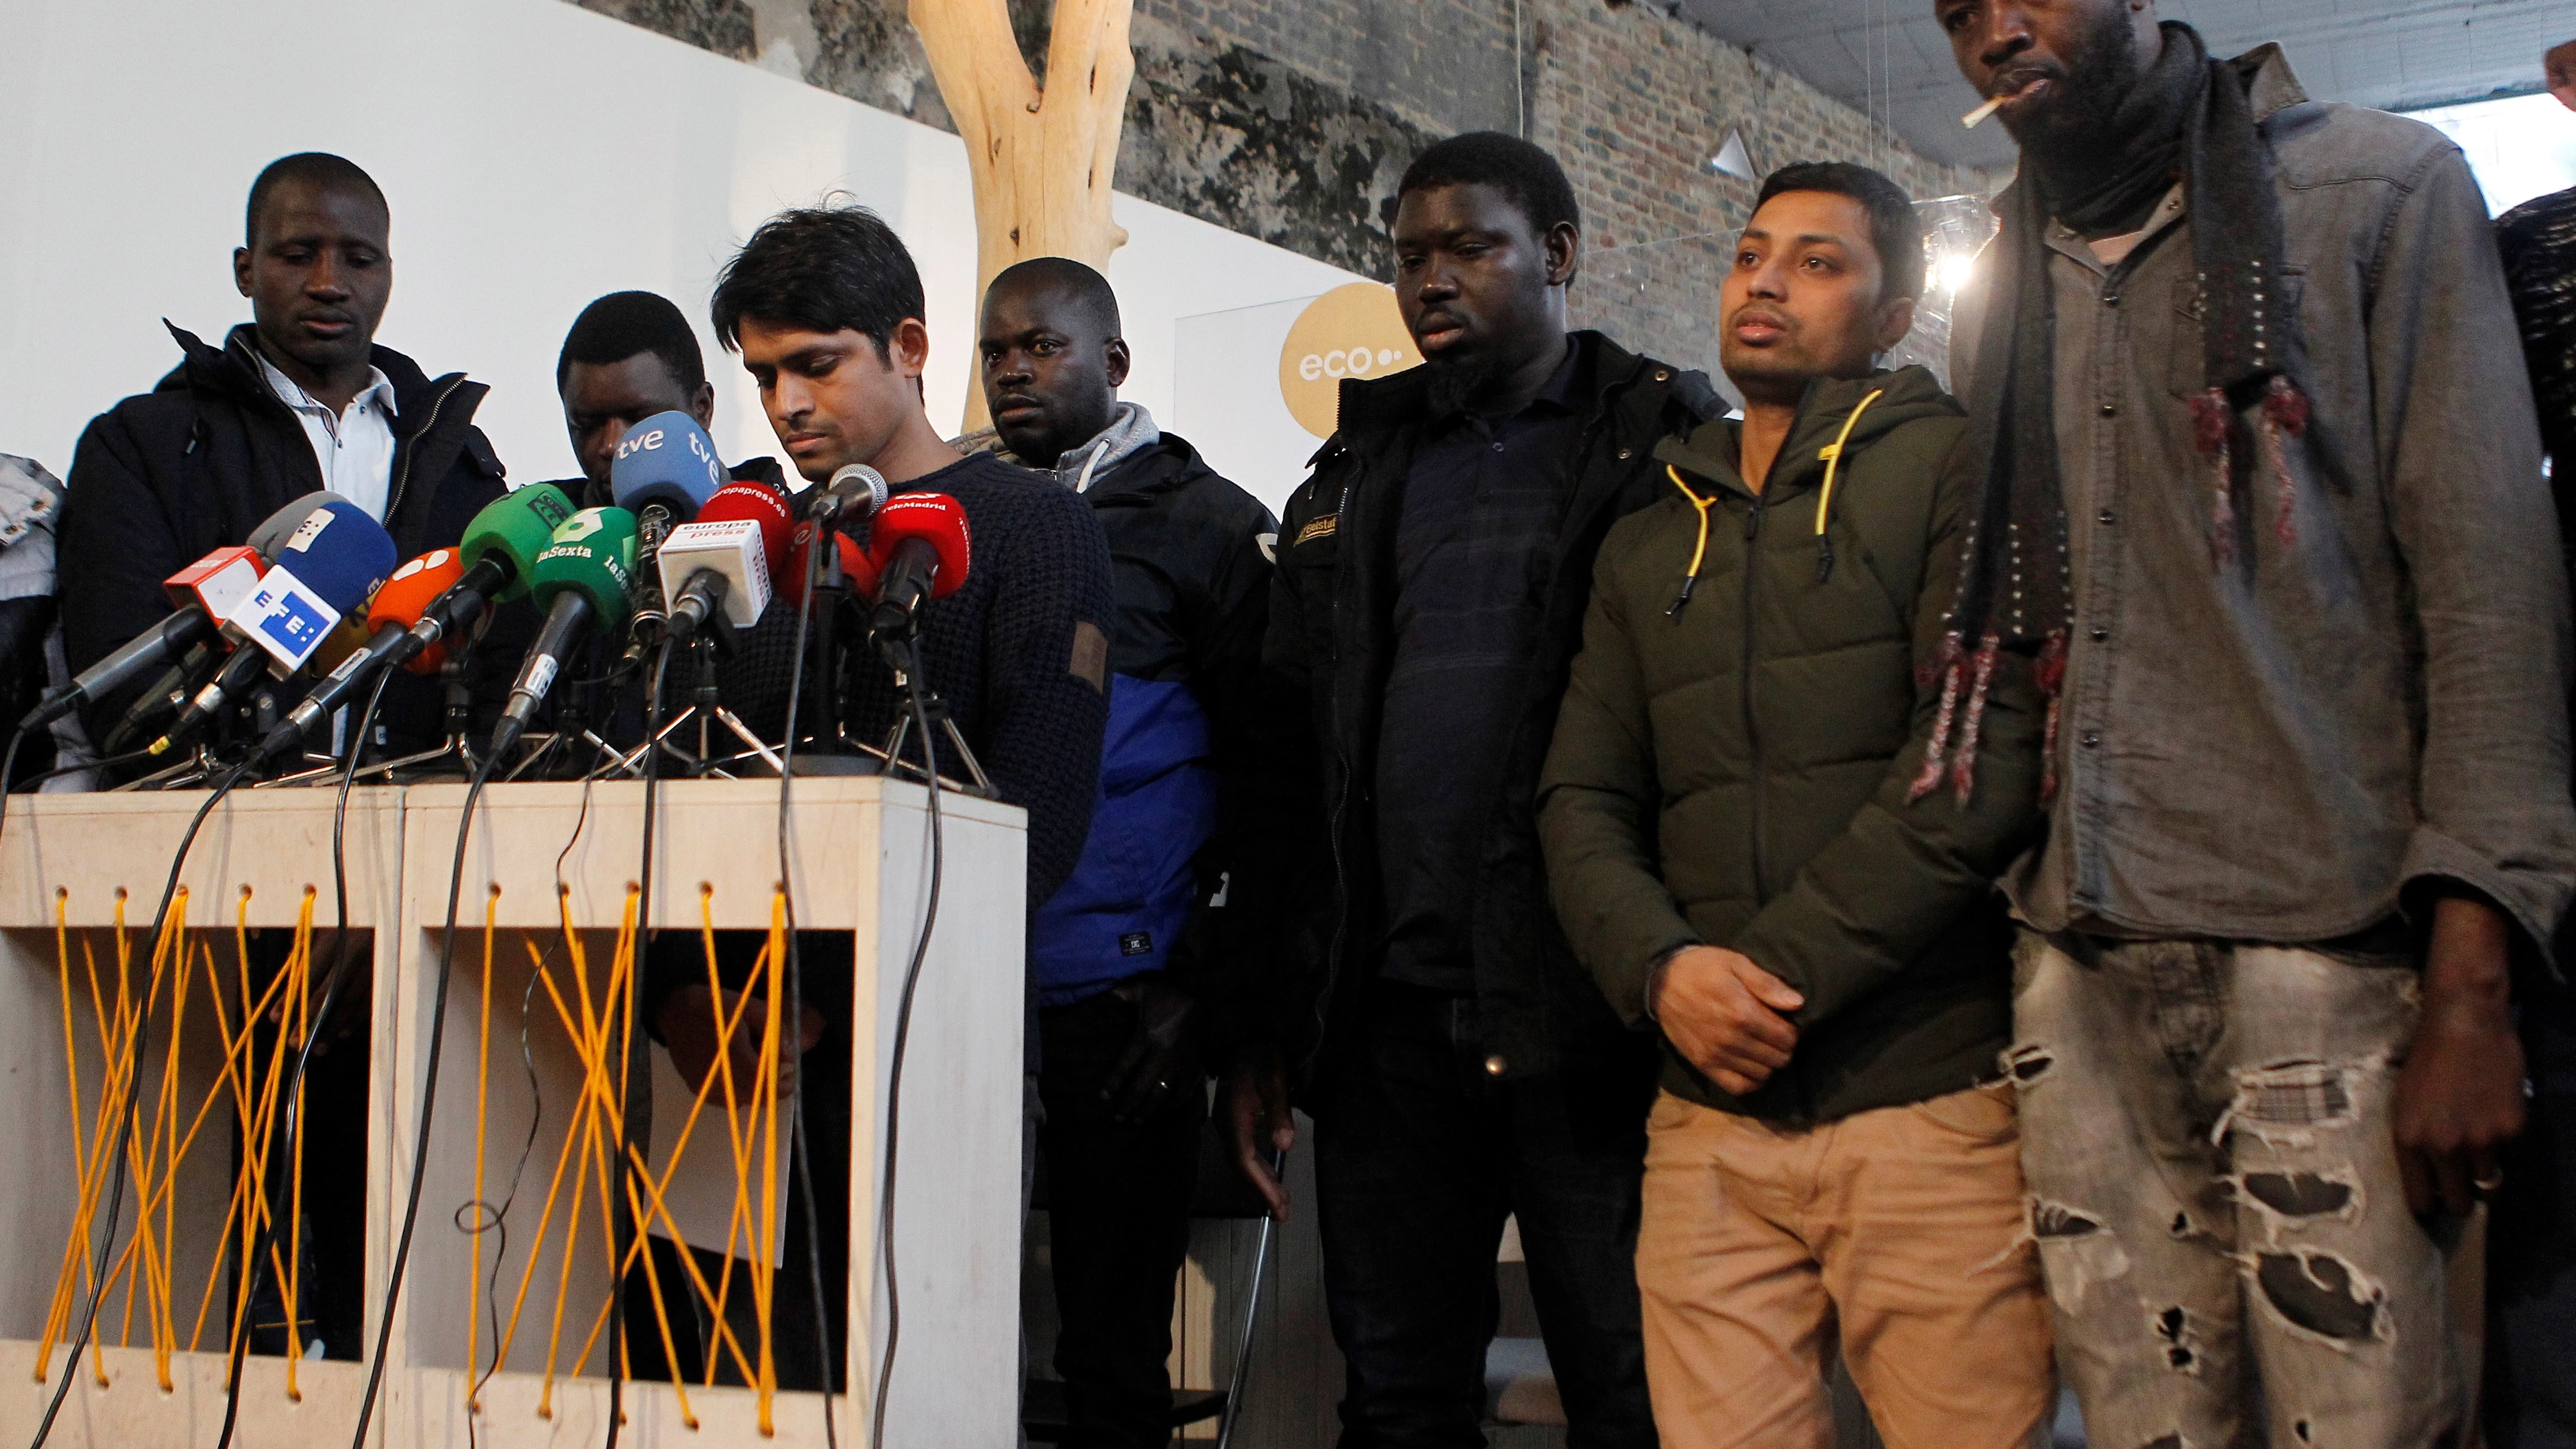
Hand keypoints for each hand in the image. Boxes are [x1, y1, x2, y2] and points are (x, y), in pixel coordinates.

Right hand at [656, 983, 826, 1100]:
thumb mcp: (750, 1007)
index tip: (790, 1074)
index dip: (781, 1086)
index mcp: (733, 1054)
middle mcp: (718, 1075)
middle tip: (779, 1075)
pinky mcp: (694, 1087)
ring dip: (753, 1091)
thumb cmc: (715, 1005)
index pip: (762, 1084)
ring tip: (756, 1070)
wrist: (675, 1011)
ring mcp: (704, 1084)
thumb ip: (773, 1031)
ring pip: (738, 1101)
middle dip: (771, 1089)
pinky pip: (722, 1099)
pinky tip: (736, 1073)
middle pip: (753, 1098)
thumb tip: (790, 1056)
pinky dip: (734, 1092)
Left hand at [1103, 974, 1199, 1122]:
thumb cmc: (1169, 993)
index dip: (1112, 1083)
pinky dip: (1176, 1102)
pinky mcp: (1194, 1065)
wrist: (1202, 994)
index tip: (1103, 1098)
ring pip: (1161, 1094)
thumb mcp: (1142, 989)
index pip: (1125, 1065)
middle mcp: (1161, 1054)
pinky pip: (1185, 1090)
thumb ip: (1123, 994)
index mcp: (1146, 1036)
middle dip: (1128, 1105)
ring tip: (1137, 1121)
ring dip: (1148, 1110)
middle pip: (1141, 1087)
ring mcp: (1179, 1063)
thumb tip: (1105, 997)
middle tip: (1118, 1119)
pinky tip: (1167, 1109)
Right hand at [1220, 1040, 1295, 1218]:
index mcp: (1234, 1119)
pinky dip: (1257, 1168)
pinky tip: (1270, 1176)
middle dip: (1262, 1191)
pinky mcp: (1232, 1122)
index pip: (1245, 1161)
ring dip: (1261, 1182)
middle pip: (1242, 1167)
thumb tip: (1285, 1146)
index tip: (1276, 1206)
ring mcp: (1227, 1125)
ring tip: (1280, 1203)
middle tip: (1282, 1213)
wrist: (1243, 1039)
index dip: (1261, 1186)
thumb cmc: (1262, 1058)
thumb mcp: (1275, 1082)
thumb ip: (1279, 1114)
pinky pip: (1243, 1152)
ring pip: (1242, 1162)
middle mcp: (1226, 1127)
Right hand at [1654, 946, 1803, 1096]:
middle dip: (1784, 1047)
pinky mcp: (1704, 1065)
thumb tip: (1797, 1003)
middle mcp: (1732, 1039)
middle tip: (1776, 1035)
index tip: (1785, 1023)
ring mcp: (1717, 1055)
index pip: (1787, 1036)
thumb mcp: (1736, 963)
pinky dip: (1752, 1081)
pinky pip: (1738, 1086)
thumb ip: (1767, 984)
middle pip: (1778, 1057)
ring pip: (1762, 1074)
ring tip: (1764, 1048)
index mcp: (1744, 1012)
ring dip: (1769, 1063)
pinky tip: (1752, 1067)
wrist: (1661, 982)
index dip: (1793, 1031)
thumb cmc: (1703, 968)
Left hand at [2393, 896, 2526, 1216]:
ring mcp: (2482, 1141)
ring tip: (2476, 1146)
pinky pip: (2507, 1154)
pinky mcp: (2511, 1129)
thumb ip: (2413, 1142)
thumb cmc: (2426, 1060)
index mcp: (2409, 1141)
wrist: (2463, 1024)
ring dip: (2483, 1172)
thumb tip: (2425, 1177)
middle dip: (2460, 1199)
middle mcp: (2444, 1147)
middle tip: (2461, 1185)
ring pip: (2488, 1183)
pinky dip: (2502, 1143)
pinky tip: (2492, 1115)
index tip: (2435, 1202)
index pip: (2421, 1202)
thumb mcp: (2403, 1103)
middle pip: (2459, 1204)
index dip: (2430, 1206)